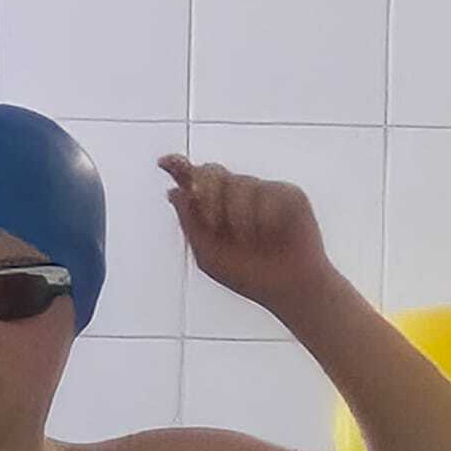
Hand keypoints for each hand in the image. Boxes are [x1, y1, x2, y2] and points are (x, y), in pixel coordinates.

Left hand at [160, 156, 332, 312]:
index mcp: (216, 209)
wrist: (287, 288)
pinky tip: (271, 235)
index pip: (195, 181)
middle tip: (213, 222)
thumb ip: (191, 223)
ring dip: (237, 216)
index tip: (163, 162)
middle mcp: (238, 195)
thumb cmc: (248, 275)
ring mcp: (263, 191)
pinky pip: (265, 192)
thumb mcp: (209, 254)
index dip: (179, 167)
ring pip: (238, 183)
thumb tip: (172, 192)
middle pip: (212, 172)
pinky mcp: (287, 193)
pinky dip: (261, 218)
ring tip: (250, 241)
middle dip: (207, 195)